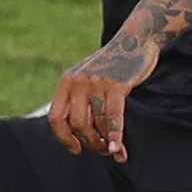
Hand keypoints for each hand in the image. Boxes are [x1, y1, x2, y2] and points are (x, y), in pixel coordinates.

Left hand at [49, 38, 160, 159]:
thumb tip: (81, 136)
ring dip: (106, 143)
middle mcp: (77, 83)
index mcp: (67, 82)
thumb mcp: (88, 78)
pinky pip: (113, 117)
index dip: (64, 138)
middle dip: (90, 143)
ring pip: (97, 124)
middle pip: (77, 125)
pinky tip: (118, 149)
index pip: (56, 118)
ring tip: (114, 151)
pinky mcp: (116, 85)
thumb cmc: (113, 66)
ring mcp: (96, 83)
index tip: (77, 148)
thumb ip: (81, 100)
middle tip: (102, 150)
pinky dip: (115, 135)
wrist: (135, 40)